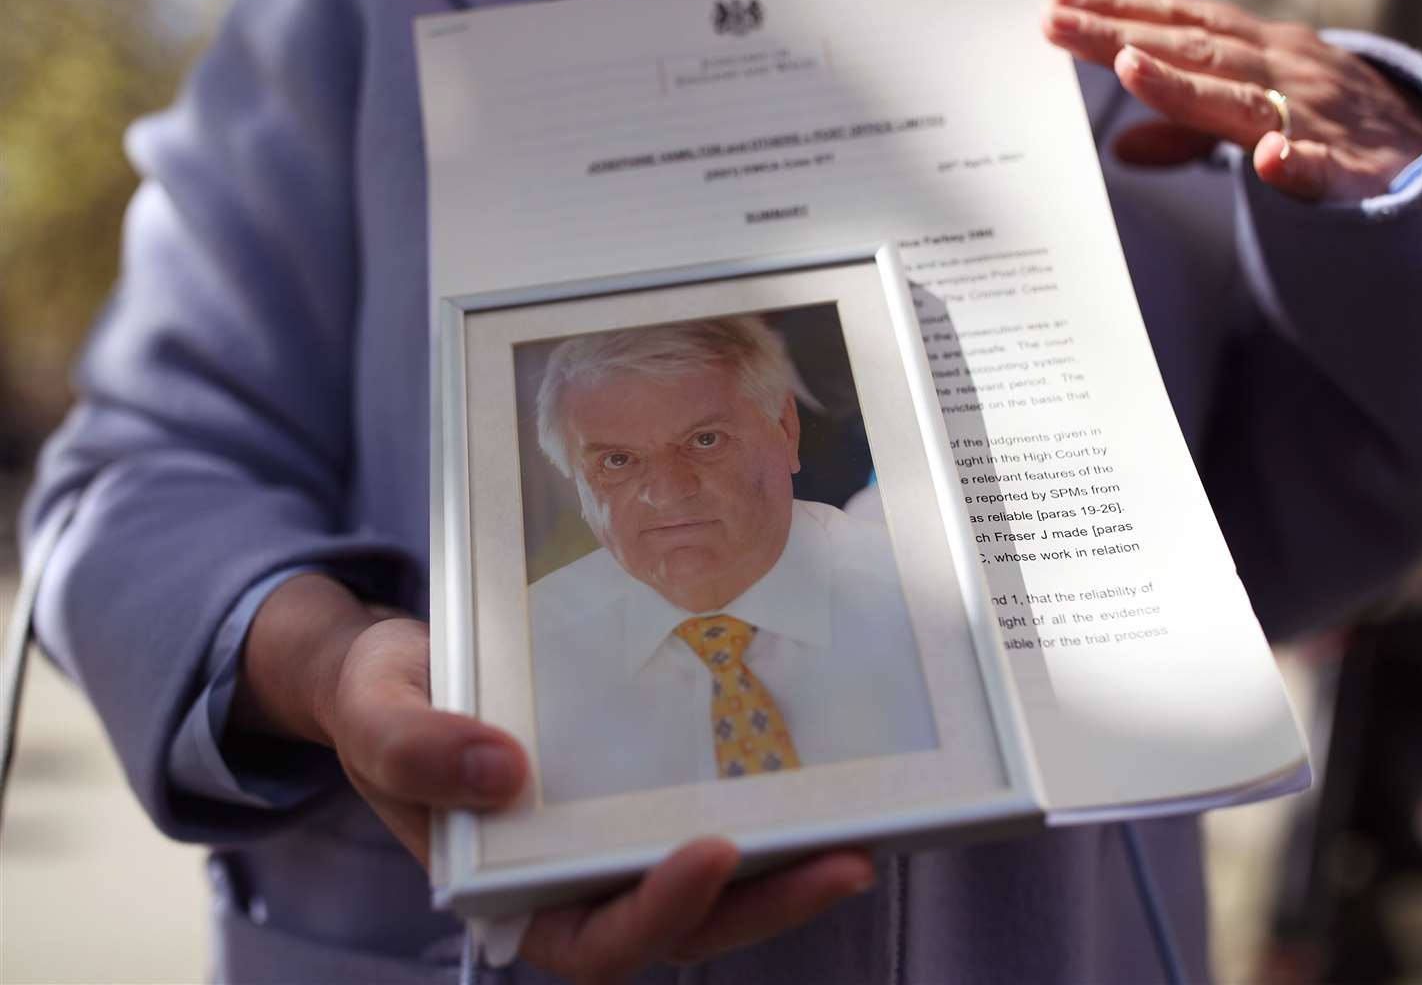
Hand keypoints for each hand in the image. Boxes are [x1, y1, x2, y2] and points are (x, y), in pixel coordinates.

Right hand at [235, 575, 874, 979]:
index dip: (657, 913)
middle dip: (764, 904)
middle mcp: (576, 878)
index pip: (591, 940)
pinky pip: (711, 808)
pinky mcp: (644, 785)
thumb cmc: (381, 701)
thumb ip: (414, 749)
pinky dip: (768, 810)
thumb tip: (501, 771)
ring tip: (862, 837)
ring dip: (786, 870)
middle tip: (844, 862)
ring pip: (715, 881)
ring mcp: (615, 836)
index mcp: (510, 891)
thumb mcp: (376, 717)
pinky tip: (823, 781)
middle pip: (682, 923)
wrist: (402, 664)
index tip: (710, 853)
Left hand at [1043, 0, 1421, 202]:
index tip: (1054, 2)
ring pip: (1242, 99)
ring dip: (1186, 83)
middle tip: (1055, 21)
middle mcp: (1280, 70)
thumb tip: (1119, 147)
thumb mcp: (1248, 116)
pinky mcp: (1350, 170)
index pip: (1175, 24)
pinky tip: (1270, 162)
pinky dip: (1297, 163)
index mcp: (1253, 53)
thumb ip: (1183, 130)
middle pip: (1191, 49)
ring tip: (1129, 64)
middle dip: (1121, 34)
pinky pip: (1322, 169)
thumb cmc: (1323, 124)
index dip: (1116, 11)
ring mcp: (1315, 116)